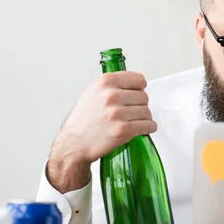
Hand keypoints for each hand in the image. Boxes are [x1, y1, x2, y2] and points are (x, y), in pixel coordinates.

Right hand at [47, 71, 156, 192]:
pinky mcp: (123, 130)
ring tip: (133, 122)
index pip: (139, 79)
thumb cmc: (84, 120)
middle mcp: (111, 96)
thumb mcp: (93, 92)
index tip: (136, 95)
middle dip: (140, 106)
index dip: (139, 89)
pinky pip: (149, 125)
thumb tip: (135, 83)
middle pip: (144, 97)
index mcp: (105, 82)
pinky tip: (141, 129)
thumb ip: (113, 85)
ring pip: (147, 112)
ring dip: (144, 118)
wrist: (74, 143)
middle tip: (131, 113)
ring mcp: (117, 113)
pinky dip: (149, 128)